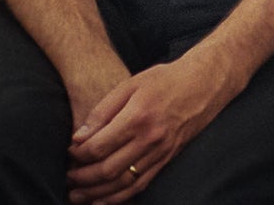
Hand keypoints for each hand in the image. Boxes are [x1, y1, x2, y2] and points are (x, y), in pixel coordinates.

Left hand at [66, 52, 240, 203]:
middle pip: (108, 169)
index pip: (99, 146)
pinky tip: (102, 200)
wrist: (204, 83)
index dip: (78, 154)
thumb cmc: (165, 79)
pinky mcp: (167, 159)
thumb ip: (102, 111)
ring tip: (77, 195)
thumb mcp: (131, 84)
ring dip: (96, 193)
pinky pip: (140, 185)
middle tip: (68, 176)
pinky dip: (119, 197)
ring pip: (123, 183)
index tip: (69, 151)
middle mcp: (150, 139)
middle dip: (82, 177)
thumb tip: (78, 138)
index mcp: (138, 116)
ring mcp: (161, 152)